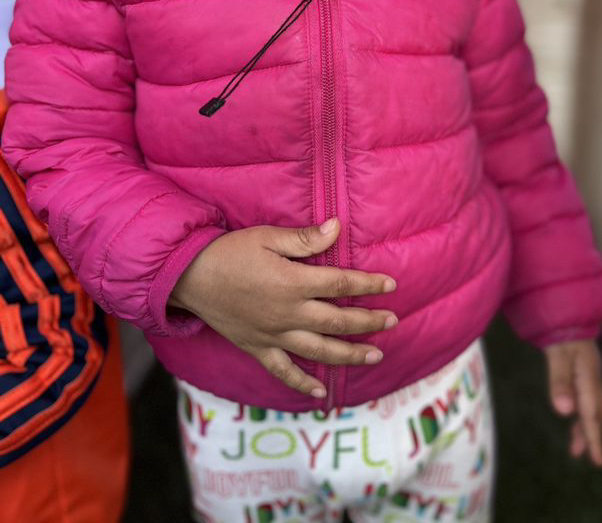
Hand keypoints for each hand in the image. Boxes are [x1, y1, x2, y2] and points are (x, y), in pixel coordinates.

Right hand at [169, 218, 396, 398]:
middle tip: (392, 321)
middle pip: (338, 321)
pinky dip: (304, 384)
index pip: (341, 283)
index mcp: (293, 283)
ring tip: (375, 354)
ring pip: (320, 350)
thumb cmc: (230, 251)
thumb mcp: (267, 237)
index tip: (390, 285)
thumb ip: (305, 239)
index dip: (368, 284)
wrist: (189, 277)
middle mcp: (288, 314)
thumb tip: (337, 228)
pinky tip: (322, 393)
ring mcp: (273, 336)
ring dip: (350, 354)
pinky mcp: (257, 348)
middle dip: (369, 321)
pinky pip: (284, 372)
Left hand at [544, 339, 601, 465]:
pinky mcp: (585, 370)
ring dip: (585, 425)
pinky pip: (587, 397)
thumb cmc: (562, 331)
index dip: (593, 437)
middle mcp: (594, 378)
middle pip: (595, 413)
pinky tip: (574, 416)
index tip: (596, 460)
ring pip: (592, 406)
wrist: (569, 311)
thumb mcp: (556, 353)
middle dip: (590, 434)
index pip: (590, 413)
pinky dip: (582, 411)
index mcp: (588, 376)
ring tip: (575, 445)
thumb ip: (559, 381)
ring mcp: (591, 374)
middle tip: (581, 455)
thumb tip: (564, 412)